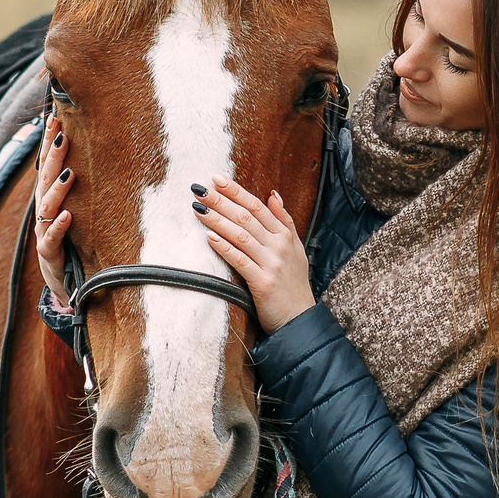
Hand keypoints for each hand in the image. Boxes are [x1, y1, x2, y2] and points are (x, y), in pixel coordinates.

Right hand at [33, 116, 75, 306]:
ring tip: (70, 172)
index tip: (54, 118)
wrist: (65, 283)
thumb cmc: (71, 242)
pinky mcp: (49, 253)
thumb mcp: (73, 211)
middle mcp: (44, 211)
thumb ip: (75, 187)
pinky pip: (51, 238)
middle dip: (52, 156)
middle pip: (45, 179)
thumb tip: (90, 155)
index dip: (49, 142)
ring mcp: (44, 231)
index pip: (47, 165)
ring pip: (47, 206)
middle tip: (63, 134)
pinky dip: (60, 226)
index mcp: (49, 198)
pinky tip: (69, 215)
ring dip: (58, 188)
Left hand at [195, 175, 312, 331]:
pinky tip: (209, 237)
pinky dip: (224, 248)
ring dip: (218, 220)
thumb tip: (273, 194)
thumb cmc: (293, 284)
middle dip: (221, 201)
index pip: (257, 206)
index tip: (217, 179)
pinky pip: (240, 261)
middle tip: (200, 189)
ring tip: (199, 208)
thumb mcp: (295, 248)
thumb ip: (284, 220)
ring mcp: (271, 264)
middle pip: (246, 217)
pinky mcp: (263, 283)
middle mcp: (279, 246)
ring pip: (240, 235)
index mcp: (285, 235)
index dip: (236, 191)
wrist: (299, 318)